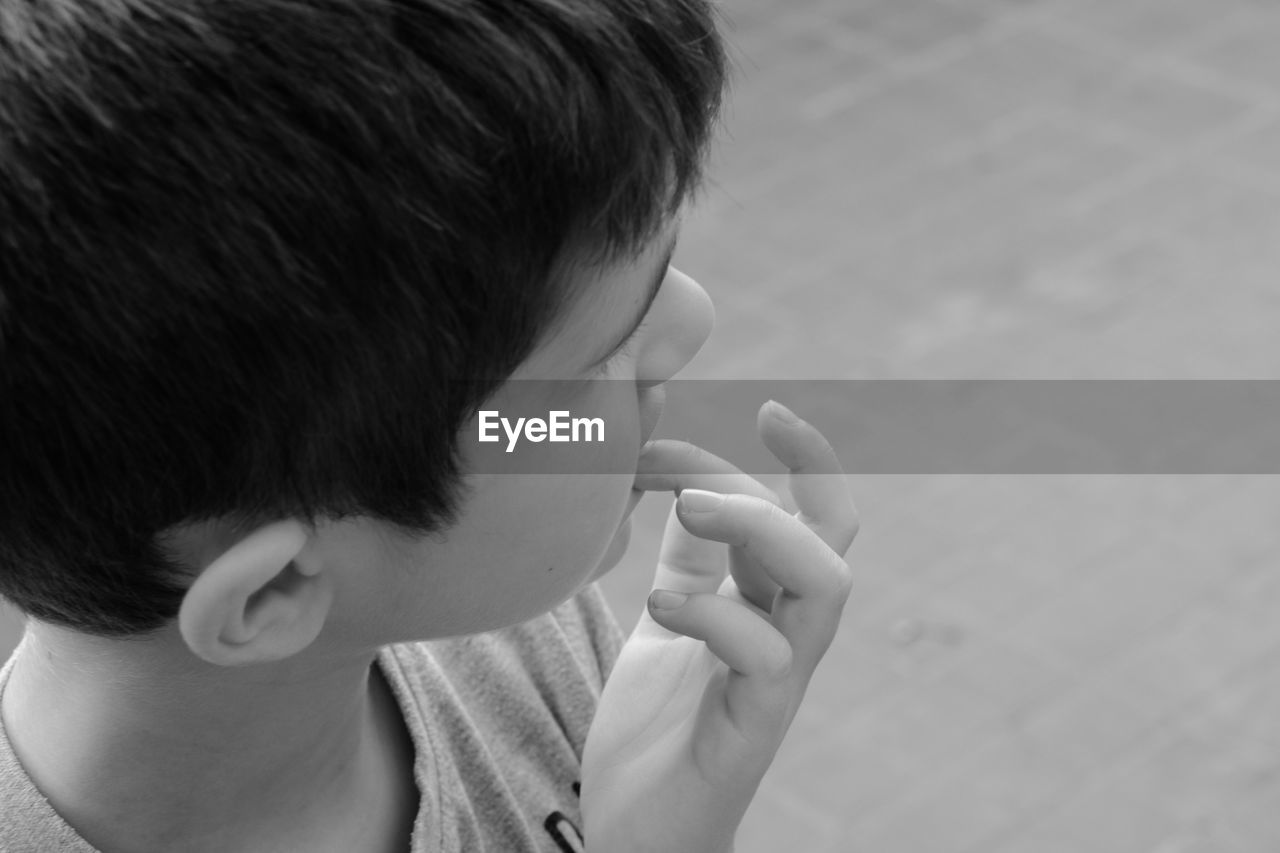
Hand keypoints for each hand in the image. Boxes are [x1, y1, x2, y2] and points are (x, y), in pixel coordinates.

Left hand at [581, 401, 857, 852]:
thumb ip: (687, 561)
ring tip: (686, 509)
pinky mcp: (752, 729)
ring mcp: (778, 682)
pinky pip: (765, 657)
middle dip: (785, 479)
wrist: (636, 832)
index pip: (815, 516)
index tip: (768, 406)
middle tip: (695, 469)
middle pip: (831, 537)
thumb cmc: (657, 729)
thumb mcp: (666, 622)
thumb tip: (680, 478)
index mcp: (768, 604)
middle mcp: (788, 636)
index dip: (807, 459)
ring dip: (761, 527)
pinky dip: (715, 613)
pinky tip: (658, 604)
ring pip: (823, 584)